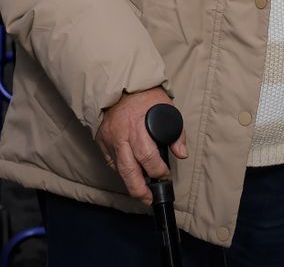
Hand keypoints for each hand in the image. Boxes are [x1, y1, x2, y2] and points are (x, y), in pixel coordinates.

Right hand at [94, 86, 187, 202]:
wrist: (121, 85)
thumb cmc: (146, 97)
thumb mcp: (167, 108)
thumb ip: (176, 132)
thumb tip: (181, 153)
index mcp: (138, 125)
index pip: (148, 157)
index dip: (158, 171)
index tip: (165, 174)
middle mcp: (121, 135)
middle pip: (130, 170)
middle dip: (140, 189)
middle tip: (149, 198)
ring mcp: (109, 139)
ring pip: (119, 169)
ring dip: (131, 184)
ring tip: (142, 193)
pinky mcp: (101, 140)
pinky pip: (111, 162)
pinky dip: (121, 170)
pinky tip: (130, 174)